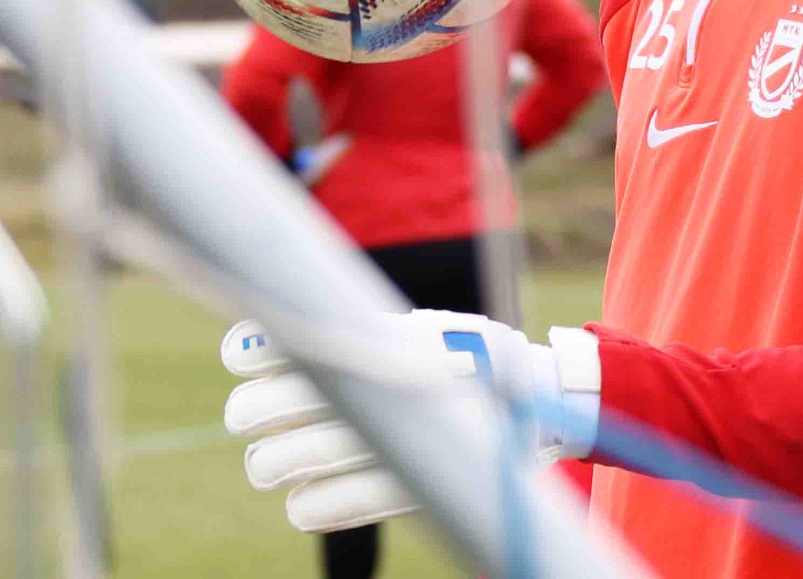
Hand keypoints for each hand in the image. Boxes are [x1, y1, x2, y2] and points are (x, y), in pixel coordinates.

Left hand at [221, 310, 599, 532]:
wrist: (525, 397)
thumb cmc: (450, 357)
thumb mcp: (404, 329)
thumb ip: (342, 333)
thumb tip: (249, 344)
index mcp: (371, 339)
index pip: (280, 343)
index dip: (252, 352)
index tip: (240, 358)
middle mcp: (370, 388)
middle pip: (265, 407)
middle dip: (250, 412)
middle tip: (250, 415)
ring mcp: (379, 440)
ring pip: (280, 461)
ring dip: (269, 461)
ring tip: (274, 459)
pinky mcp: (393, 491)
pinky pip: (318, 508)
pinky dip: (307, 503)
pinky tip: (308, 494)